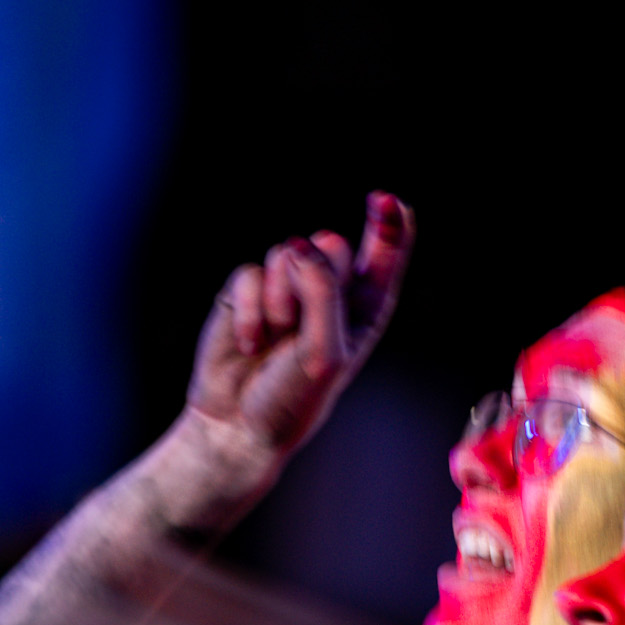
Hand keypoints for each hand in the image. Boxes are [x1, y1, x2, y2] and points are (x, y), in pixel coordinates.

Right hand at [186, 191, 413, 459]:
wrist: (236, 425)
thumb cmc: (292, 397)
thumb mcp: (323, 353)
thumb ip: (322, 294)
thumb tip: (297, 245)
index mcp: (365, 308)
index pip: (385, 254)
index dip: (388, 223)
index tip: (385, 199)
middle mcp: (330, 291)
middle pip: (331, 244)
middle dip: (315, 277)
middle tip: (301, 324)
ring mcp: (288, 287)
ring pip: (287, 254)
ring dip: (279, 301)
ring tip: (274, 339)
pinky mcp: (249, 290)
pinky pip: (250, 273)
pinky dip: (249, 310)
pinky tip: (248, 343)